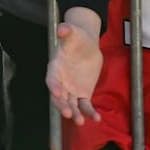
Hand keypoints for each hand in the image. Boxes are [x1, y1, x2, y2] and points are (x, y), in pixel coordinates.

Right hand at [46, 7, 103, 124]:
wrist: (86, 46)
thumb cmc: (76, 38)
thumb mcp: (73, 33)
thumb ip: (67, 31)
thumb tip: (62, 28)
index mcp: (55, 68)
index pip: (52, 79)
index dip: (53, 87)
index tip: (57, 93)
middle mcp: (61, 82)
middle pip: (59, 97)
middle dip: (62, 106)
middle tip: (68, 114)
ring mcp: (71, 90)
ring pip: (71, 104)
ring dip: (75, 113)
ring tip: (80, 122)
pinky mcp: (83, 94)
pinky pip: (85, 105)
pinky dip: (90, 112)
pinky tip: (97, 118)